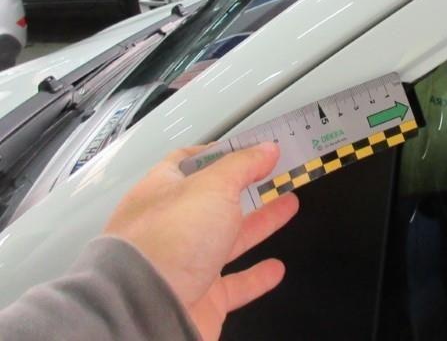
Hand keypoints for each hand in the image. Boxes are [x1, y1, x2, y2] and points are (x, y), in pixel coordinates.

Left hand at [104, 142, 298, 339]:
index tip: (255, 148)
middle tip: (275, 173)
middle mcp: (170, 226)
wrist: (145, 311)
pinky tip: (275, 268)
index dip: (224, 152)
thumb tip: (266, 149)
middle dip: (247, 186)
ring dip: (259, 223)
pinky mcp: (200, 298)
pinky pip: (234, 284)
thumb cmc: (167, 242)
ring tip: (287, 205)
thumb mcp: (212, 187)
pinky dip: (256, 276)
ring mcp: (184, 263)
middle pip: (215, 199)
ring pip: (228, 239)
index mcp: (163, 191)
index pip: (191, 162)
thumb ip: (243, 165)